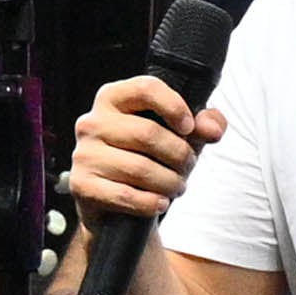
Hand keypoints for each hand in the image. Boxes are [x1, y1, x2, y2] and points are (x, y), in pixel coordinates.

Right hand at [64, 74, 221, 229]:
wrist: (114, 206)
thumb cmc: (147, 160)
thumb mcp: (178, 137)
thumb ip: (202, 125)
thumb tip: (213, 128)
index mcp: (113, 98)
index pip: (146, 88)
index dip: (174, 106)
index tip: (189, 127)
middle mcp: (92, 122)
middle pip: (148, 134)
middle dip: (179, 155)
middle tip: (188, 167)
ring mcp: (84, 154)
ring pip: (140, 168)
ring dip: (169, 182)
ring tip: (177, 187)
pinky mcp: (82, 185)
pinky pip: (125, 195)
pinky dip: (150, 202)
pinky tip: (160, 203)